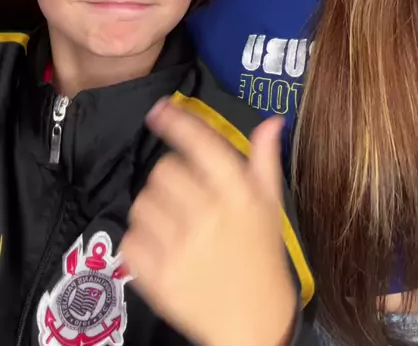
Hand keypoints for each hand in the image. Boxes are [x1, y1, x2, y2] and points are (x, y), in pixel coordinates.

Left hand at [120, 102, 296, 345]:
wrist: (253, 323)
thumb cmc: (261, 257)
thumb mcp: (270, 206)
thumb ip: (265, 160)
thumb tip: (270, 121)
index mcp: (238, 195)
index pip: (201, 144)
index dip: (177, 122)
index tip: (160, 110)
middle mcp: (209, 216)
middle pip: (164, 169)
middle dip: (170, 177)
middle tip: (185, 194)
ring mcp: (181, 247)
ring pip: (143, 201)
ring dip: (153, 207)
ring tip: (174, 223)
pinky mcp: (159, 277)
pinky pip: (131, 239)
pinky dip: (140, 240)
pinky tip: (162, 246)